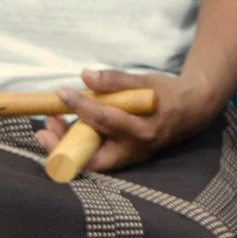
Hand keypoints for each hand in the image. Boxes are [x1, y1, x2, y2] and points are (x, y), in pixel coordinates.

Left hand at [37, 68, 220, 173]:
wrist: (191, 111)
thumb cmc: (166, 94)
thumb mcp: (144, 81)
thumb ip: (115, 80)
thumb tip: (85, 76)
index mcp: (143, 131)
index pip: (105, 121)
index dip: (80, 106)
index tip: (62, 92)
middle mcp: (135, 151)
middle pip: (93, 159)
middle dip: (64, 146)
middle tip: (45, 126)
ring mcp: (128, 158)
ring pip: (90, 161)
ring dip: (67, 146)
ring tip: (52, 123)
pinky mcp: (123, 158)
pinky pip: (95, 156)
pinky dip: (78, 144)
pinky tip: (67, 127)